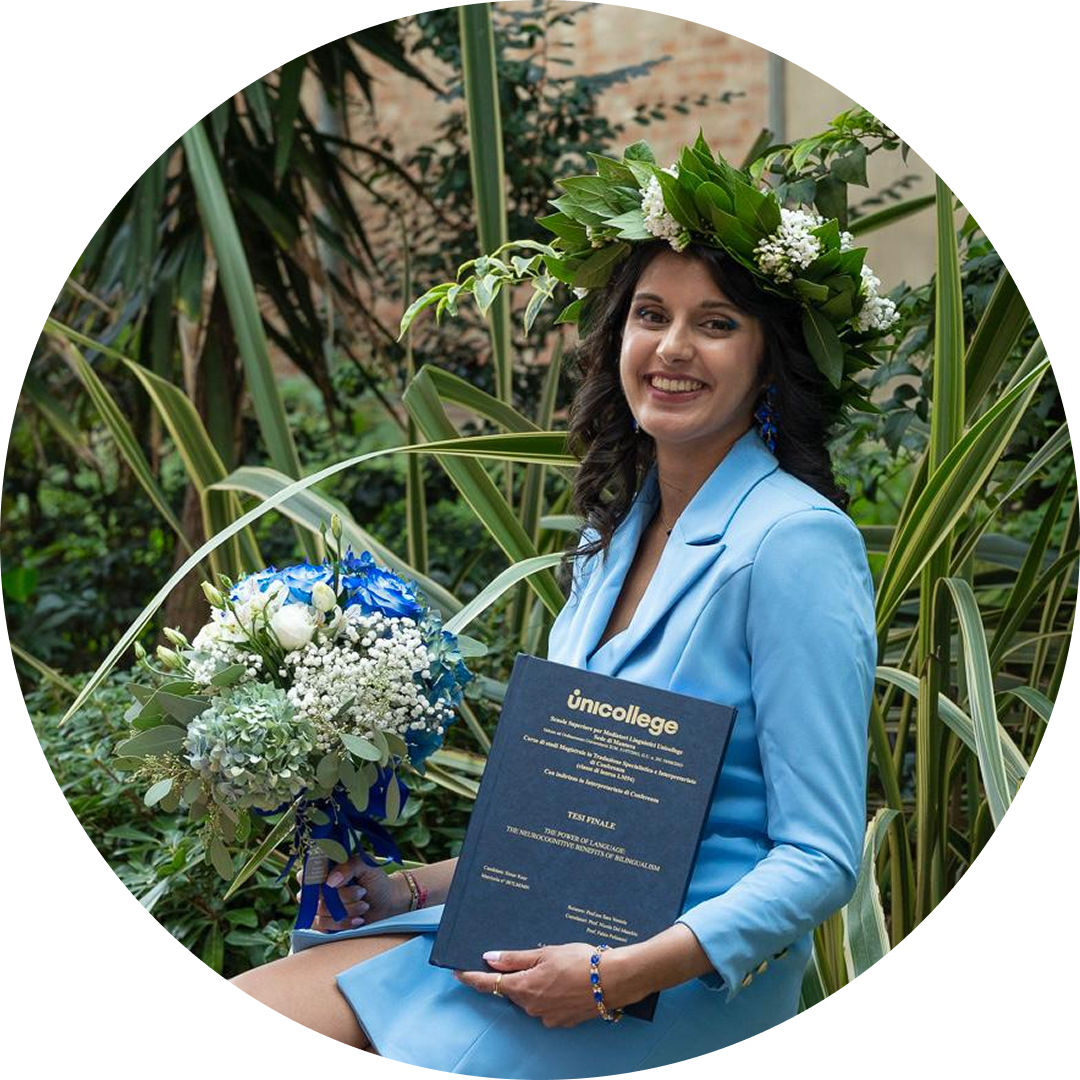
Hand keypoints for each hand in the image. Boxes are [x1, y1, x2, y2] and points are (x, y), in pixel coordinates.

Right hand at [294, 856, 409, 931]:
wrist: (387, 903)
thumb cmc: (375, 880)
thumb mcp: (366, 865)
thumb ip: (348, 866)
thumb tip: (330, 881)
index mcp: (324, 870)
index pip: (305, 873)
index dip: (318, 878)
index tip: (337, 881)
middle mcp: (318, 889)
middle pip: (315, 894)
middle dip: (342, 895)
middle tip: (362, 892)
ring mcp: (319, 908)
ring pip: (321, 911)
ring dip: (346, 910)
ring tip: (364, 906)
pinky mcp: (324, 925)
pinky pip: (322, 927)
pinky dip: (343, 924)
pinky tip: (359, 920)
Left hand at [454, 943, 627, 1028]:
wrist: (613, 980)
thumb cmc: (579, 961)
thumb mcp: (544, 953)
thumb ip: (515, 958)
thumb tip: (489, 958)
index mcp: (524, 988)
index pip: (490, 984)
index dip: (473, 978)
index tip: (457, 973)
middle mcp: (531, 1007)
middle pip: (513, 991)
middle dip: (514, 977)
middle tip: (529, 960)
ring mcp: (547, 1017)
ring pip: (531, 999)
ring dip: (534, 985)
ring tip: (556, 968)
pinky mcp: (562, 1022)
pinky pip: (547, 1007)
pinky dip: (550, 995)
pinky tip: (564, 982)